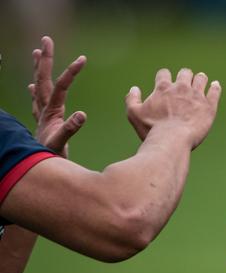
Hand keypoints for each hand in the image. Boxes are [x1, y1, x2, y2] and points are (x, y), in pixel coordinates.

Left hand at [30, 36, 86, 157]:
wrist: (35, 169)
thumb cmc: (49, 157)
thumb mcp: (60, 144)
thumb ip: (69, 129)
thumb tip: (82, 114)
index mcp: (50, 112)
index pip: (61, 86)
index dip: (71, 72)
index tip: (83, 59)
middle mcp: (43, 110)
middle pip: (44, 79)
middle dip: (46, 59)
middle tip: (46, 40)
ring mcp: (41, 115)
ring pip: (39, 86)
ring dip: (39, 69)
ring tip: (37, 53)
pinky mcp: (42, 122)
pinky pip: (37, 101)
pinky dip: (36, 90)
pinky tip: (33, 86)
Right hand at [125, 68, 220, 148]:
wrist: (172, 140)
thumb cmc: (152, 129)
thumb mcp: (134, 114)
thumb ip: (131, 99)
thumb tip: (134, 88)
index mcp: (163, 88)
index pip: (164, 73)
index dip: (164, 77)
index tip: (165, 84)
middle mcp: (181, 87)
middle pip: (185, 73)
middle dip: (184, 76)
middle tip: (185, 85)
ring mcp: (196, 95)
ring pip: (201, 78)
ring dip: (200, 79)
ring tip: (200, 83)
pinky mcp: (209, 106)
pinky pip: (215, 91)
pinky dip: (215, 87)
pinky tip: (215, 86)